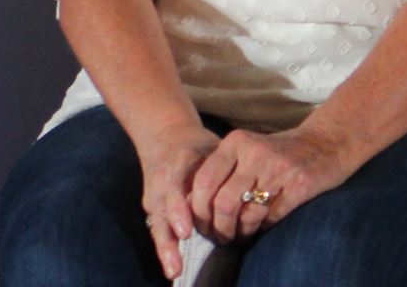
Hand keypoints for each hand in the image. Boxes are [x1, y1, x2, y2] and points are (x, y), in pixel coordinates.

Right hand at [136, 119, 218, 278]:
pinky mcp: (151, 206)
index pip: (178, 185)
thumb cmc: (199, 146)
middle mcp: (164, 180)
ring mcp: (155, 195)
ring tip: (175, 269)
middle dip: (173, 229)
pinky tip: (173, 268)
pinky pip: (157, 229)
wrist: (165, 136)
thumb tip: (254, 187)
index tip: (187, 229)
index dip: (180, 209)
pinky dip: (165, 249)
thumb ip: (226, 168)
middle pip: (165, 208)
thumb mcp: (212, 148)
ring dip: (166, 248)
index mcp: (181, 162)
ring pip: (158, 223)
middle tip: (183, 247)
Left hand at [186, 121, 353, 242]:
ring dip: (240, 232)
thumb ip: (222, 171)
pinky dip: (262, 228)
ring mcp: (280, 168)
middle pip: (222, 203)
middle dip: (218, 228)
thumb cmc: (282, 151)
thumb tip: (191, 207)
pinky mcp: (300, 184)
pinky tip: (261, 227)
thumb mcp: (249, 150)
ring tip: (239, 236)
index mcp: (238, 141)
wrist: (329, 141)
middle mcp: (256, 152)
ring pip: (246, 214)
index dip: (197, 210)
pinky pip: (270, 217)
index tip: (201, 224)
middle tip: (220, 236)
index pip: (203, 182)